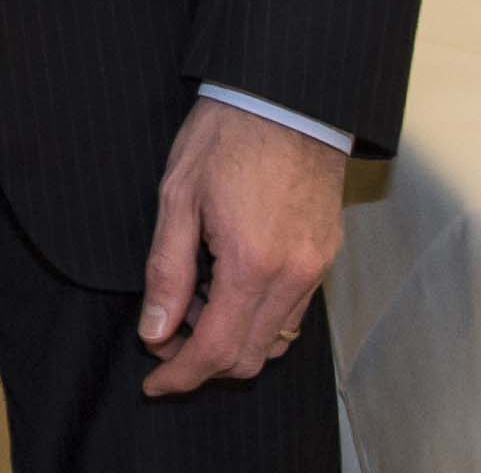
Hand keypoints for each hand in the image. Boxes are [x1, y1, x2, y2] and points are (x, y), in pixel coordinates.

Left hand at [137, 98, 346, 396]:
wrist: (286, 97)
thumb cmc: (226, 135)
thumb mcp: (177, 196)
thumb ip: (166, 270)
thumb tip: (154, 331)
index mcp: (252, 262)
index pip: (217, 349)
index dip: (181, 375)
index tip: (154, 383)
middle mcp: (293, 276)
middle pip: (249, 357)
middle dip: (202, 363)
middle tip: (162, 338)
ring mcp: (315, 268)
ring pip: (274, 340)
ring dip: (231, 341)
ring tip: (190, 305)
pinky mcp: (326, 256)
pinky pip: (292, 313)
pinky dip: (257, 318)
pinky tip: (225, 288)